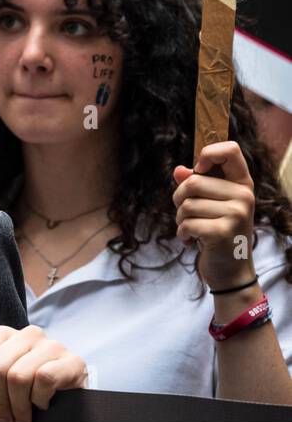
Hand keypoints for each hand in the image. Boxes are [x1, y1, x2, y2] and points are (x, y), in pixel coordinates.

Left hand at [0, 321, 86, 421]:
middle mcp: (27, 334)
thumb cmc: (17, 389)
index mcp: (3, 334)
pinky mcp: (72, 361)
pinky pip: (45, 379)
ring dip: (18, 407)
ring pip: (18, 376)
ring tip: (21, 420)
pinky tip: (41, 405)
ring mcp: (51, 345)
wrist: (62, 401)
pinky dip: (39, 399)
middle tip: (3, 421)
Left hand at [172, 141, 256, 291]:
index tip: (198, 169)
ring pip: (186, 203)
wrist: (231, 271)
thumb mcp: (210, 205)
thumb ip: (195, 185)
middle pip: (193, 181)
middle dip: (179, 199)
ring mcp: (236, 214)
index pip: (231, 150)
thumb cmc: (217, 232)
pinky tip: (192, 241)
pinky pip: (186, 223)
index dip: (208, 153)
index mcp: (242, 185)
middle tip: (189, 214)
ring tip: (193, 229)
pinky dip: (182, 233)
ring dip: (180, 219)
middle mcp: (244, 196)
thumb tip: (179, 170)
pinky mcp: (223, 232)